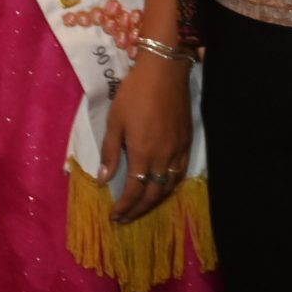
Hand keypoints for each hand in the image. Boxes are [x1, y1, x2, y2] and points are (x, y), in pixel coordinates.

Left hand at [99, 54, 193, 224]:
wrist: (164, 73)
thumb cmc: (134, 94)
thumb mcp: (115, 121)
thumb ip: (110, 152)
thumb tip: (104, 179)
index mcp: (143, 154)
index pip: (135, 191)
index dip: (125, 207)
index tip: (114, 216)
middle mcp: (164, 158)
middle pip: (153, 194)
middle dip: (138, 210)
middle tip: (124, 219)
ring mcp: (178, 151)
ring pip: (169, 187)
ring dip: (154, 201)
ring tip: (140, 208)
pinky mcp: (187, 143)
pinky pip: (179, 174)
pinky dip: (169, 187)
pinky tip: (161, 188)